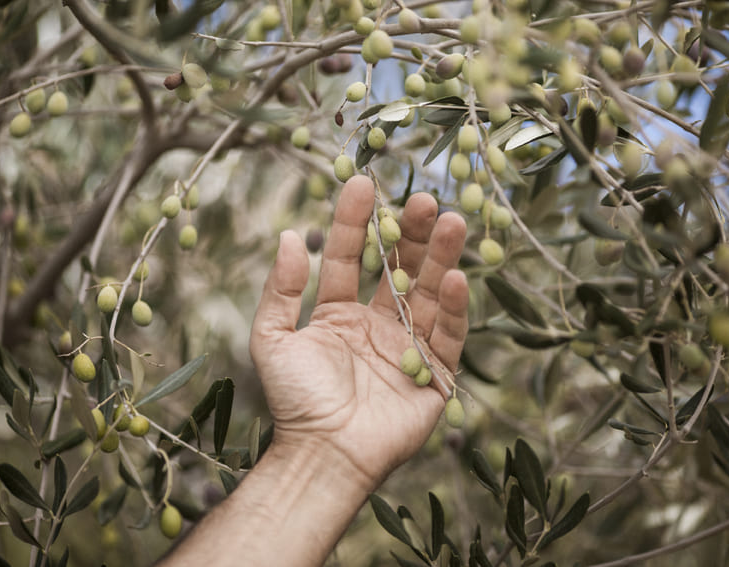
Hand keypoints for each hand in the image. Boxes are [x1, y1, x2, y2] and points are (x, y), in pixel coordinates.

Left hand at [249, 175, 467, 488]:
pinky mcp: (435, 375)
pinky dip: (455, 309)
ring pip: (431, 295)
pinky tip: (456, 278)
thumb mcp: (272, 339)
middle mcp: (377, 325)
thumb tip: (291, 236)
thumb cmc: (294, 400)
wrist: (323, 454)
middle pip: (400, 269)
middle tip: (424, 198)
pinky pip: (448, 337)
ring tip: (452, 222)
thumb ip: (281, 290)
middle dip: (412, 234)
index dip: (356, 222)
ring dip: (442, 259)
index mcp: (339, 314)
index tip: (362, 182)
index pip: (352, 258)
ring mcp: (408, 348)